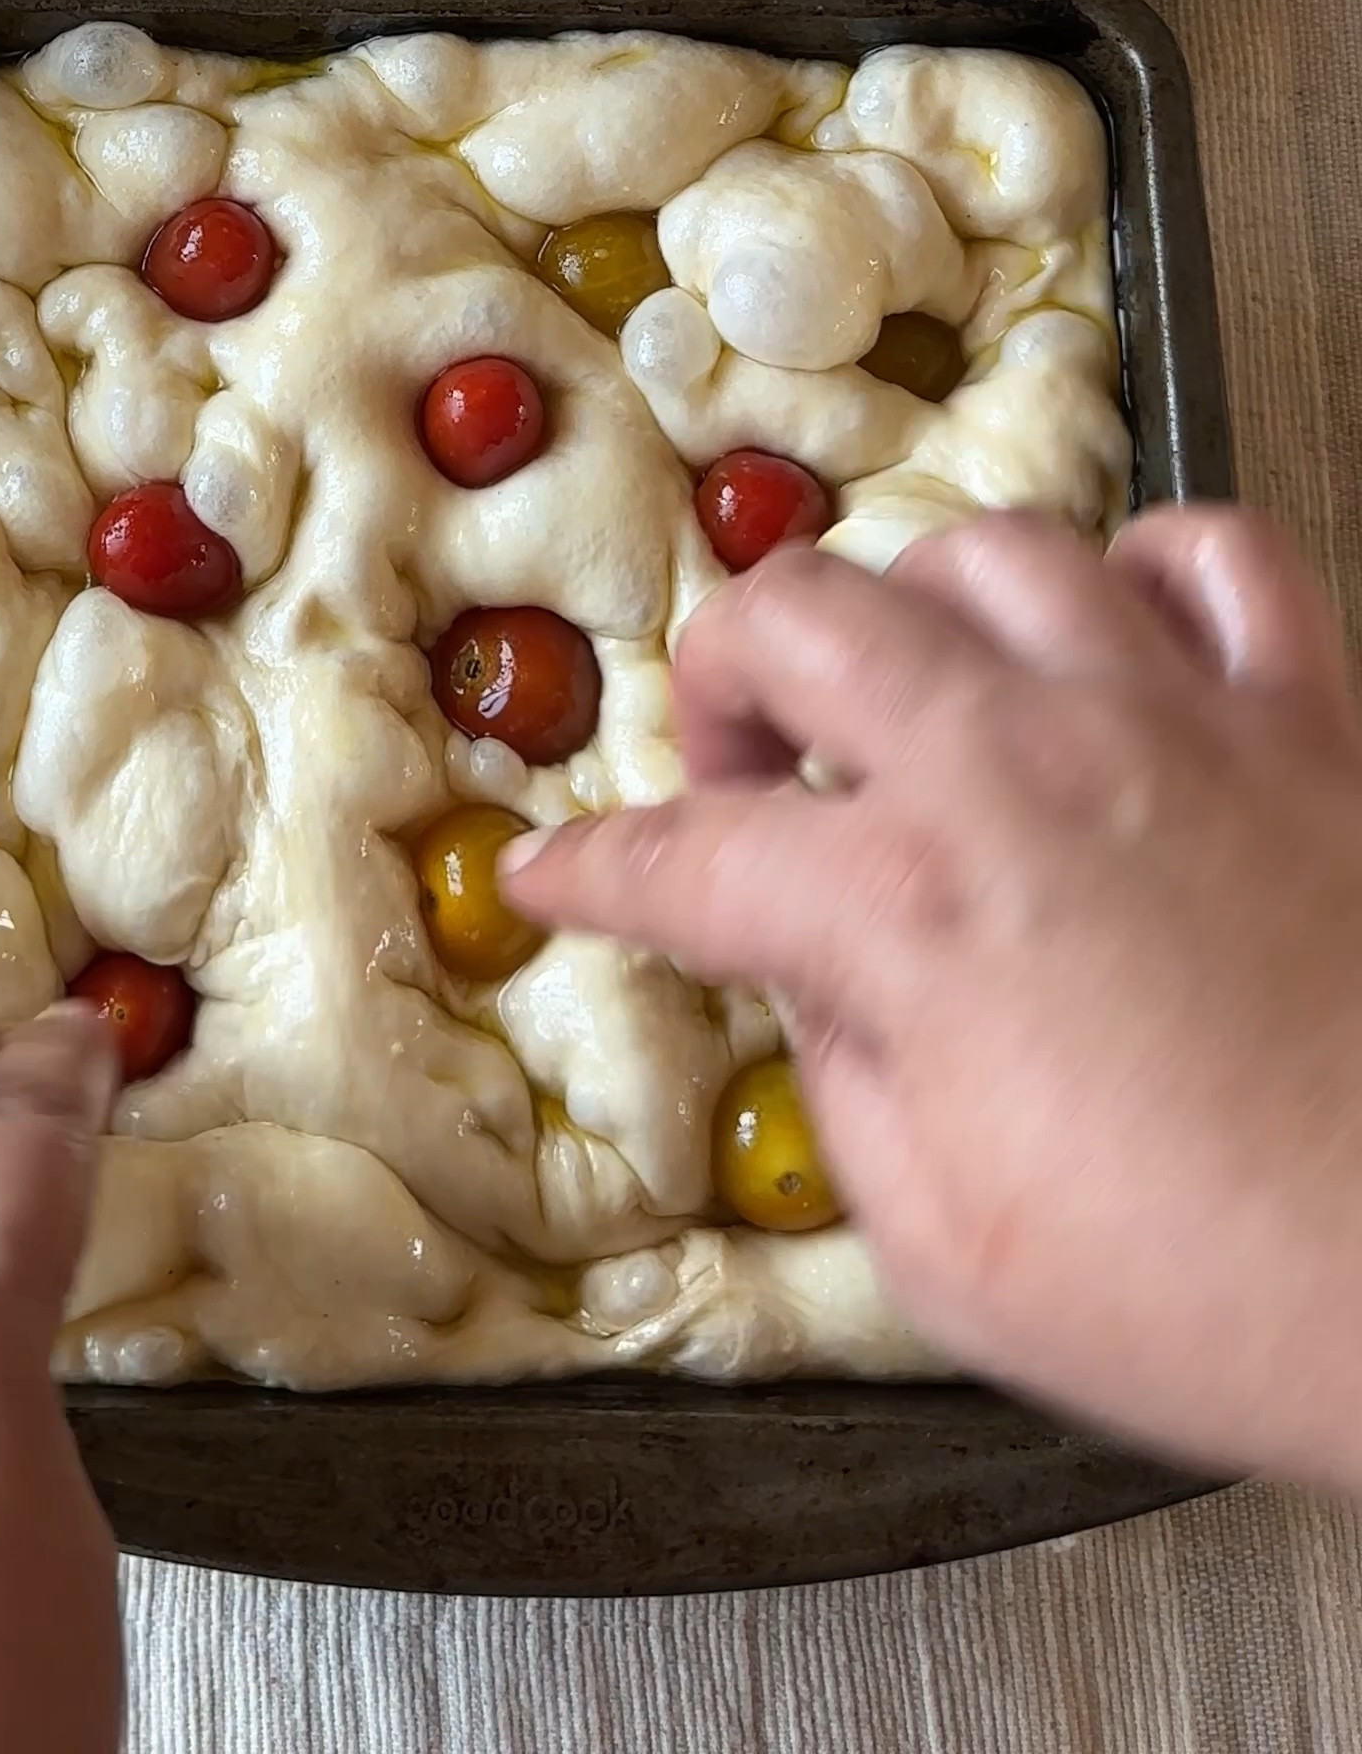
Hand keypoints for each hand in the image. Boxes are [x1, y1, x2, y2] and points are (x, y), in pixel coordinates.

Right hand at [504, 507, 1361, 1492]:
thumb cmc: (1224, 1296)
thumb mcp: (952, 1254)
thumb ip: (851, 1087)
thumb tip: (826, 992)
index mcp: (910, 909)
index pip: (686, 855)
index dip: (595, 868)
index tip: (559, 872)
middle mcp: (1024, 767)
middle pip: (800, 614)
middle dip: (727, 675)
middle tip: (745, 761)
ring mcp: (1175, 719)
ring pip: (992, 548)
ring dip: (924, 609)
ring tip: (925, 688)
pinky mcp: (1313, 717)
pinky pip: (1218, 555)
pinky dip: (1152, 572)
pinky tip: (1121, 638)